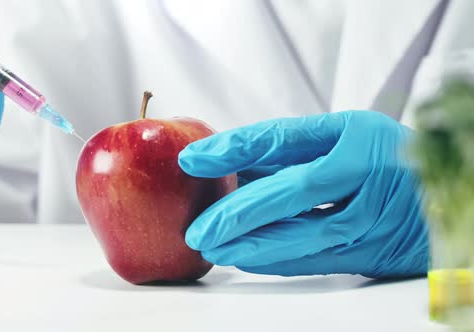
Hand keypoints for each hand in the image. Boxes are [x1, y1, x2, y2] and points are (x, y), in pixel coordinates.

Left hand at [178, 111, 427, 278]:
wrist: (448, 194)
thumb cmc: (385, 158)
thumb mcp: (344, 137)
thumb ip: (292, 149)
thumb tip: (232, 165)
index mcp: (354, 136)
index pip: (280, 141)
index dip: (233, 150)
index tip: (193, 159)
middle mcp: (365, 176)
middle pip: (288, 195)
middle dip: (235, 213)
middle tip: (198, 228)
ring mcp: (372, 218)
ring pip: (301, 236)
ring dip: (250, 246)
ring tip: (214, 248)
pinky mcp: (373, 253)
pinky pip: (315, 261)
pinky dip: (276, 260)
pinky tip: (247, 259)